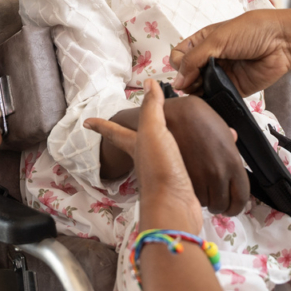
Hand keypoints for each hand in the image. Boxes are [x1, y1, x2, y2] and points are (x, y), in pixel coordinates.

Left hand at [88, 82, 202, 233]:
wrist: (175, 208)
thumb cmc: (159, 168)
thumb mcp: (152, 132)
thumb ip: (152, 108)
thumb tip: (149, 82)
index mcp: (136, 146)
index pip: (115, 132)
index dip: (102, 125)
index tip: (86, 122)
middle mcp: (146, 160)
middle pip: (137, 144)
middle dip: (135, 134)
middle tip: (136, 126)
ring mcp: (163, 174)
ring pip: (164, 154)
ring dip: (171, 144)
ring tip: (179, 137)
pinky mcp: (181, 183)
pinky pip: (186, 165)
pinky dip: (195, 158)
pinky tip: (204, 157)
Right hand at [164, 96, 247, 214]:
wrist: (173, 115)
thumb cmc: (199, 117)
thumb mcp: (221, 127)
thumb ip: (230, 143)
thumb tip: (234, 139)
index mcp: (233, 163)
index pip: (241, 197)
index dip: (237, 206)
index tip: (232, 206)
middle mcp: (218, 175)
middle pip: (223, 205)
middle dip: (220, 205)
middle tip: (214, 200)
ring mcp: (200, 179)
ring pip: (206, 204)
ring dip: (204, 200)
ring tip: (200, 190)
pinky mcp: (182, 180)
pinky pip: (190, 197)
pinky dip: (191, 195)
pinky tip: (189, 186)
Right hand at [171, 10, 290, 96]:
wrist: (281, 42)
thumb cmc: (250, 32)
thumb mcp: (217, 39)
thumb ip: (194, 60)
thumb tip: (177, 82)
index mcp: (203, 41)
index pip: (178, 56)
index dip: (178, 64)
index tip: (186, 69)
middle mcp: (210, 58)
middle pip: (186, 74)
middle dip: (186, 80)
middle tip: (196, 82)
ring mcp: (221, 74)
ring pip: (198, 89)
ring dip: (197, 92)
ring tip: (204, 90)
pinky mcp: (233, 88)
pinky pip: (216, 98)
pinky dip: (210, 101)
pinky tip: (211, 100)